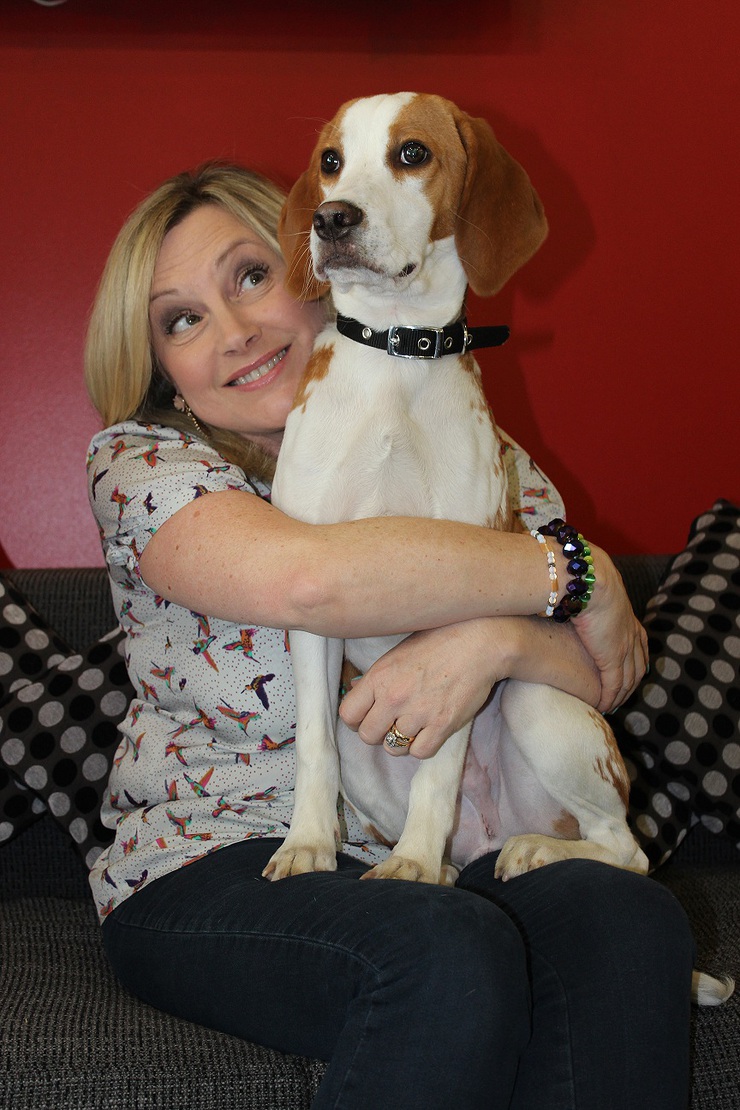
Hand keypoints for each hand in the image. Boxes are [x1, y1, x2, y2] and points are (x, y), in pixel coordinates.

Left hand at [339, 620, 505, 758]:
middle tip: (390, 723)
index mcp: (379, 676)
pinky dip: (421, 746)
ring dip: (400, 740)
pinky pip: (420, 752)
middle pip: (368, 735)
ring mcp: (418, 713)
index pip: (348, 714)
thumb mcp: (399, 653)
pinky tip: (427, 731)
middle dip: (377, 732)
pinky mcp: (442, 725)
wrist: (479, 642)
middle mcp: (394, 697)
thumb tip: (358, 690)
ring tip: (411, 726)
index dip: (355, 719)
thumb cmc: (439, 640)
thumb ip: (378, 676)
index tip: (366, 716)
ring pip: (392, 748)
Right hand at [571, 546, 648, 712]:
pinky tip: (602, 705)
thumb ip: (585, 595)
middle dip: (631, 683)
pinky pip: (614, 685)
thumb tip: (570, 593)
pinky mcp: (612, 658)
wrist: (588, 579)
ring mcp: (624, 647)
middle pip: (638, 666)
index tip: (630, 671)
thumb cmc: (581, 577)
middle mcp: (631, 634)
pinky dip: (609, 698)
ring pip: (628, 680)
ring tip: (610, 705)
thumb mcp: (588, 588)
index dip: (636, 659)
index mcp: (627, 616)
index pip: (640, 644)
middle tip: (621, 696)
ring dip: (620, 695)